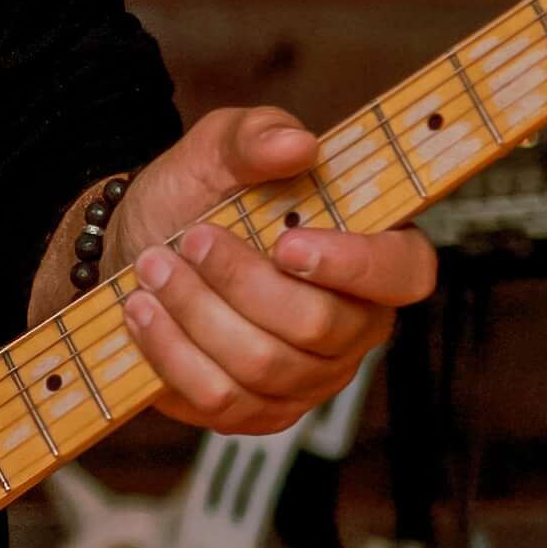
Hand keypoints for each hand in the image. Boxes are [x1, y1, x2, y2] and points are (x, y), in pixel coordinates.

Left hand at [107, 107, 431, 433]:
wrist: (140, 245)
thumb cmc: (199, 196)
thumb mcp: (220, 147)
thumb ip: (257, 135)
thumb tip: (296, 144)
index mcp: (373, 253)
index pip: (406, 273)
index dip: (357, 265)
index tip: (286, 244)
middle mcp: (355, 324)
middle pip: (319, 325)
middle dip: (240, 281)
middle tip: (191, 240)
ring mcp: (310, 377)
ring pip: (263, 364)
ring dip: (196, 312)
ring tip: (154, 268)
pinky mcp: (259, 412)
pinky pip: (222, 400)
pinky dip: (173, 353)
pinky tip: (145, 312)